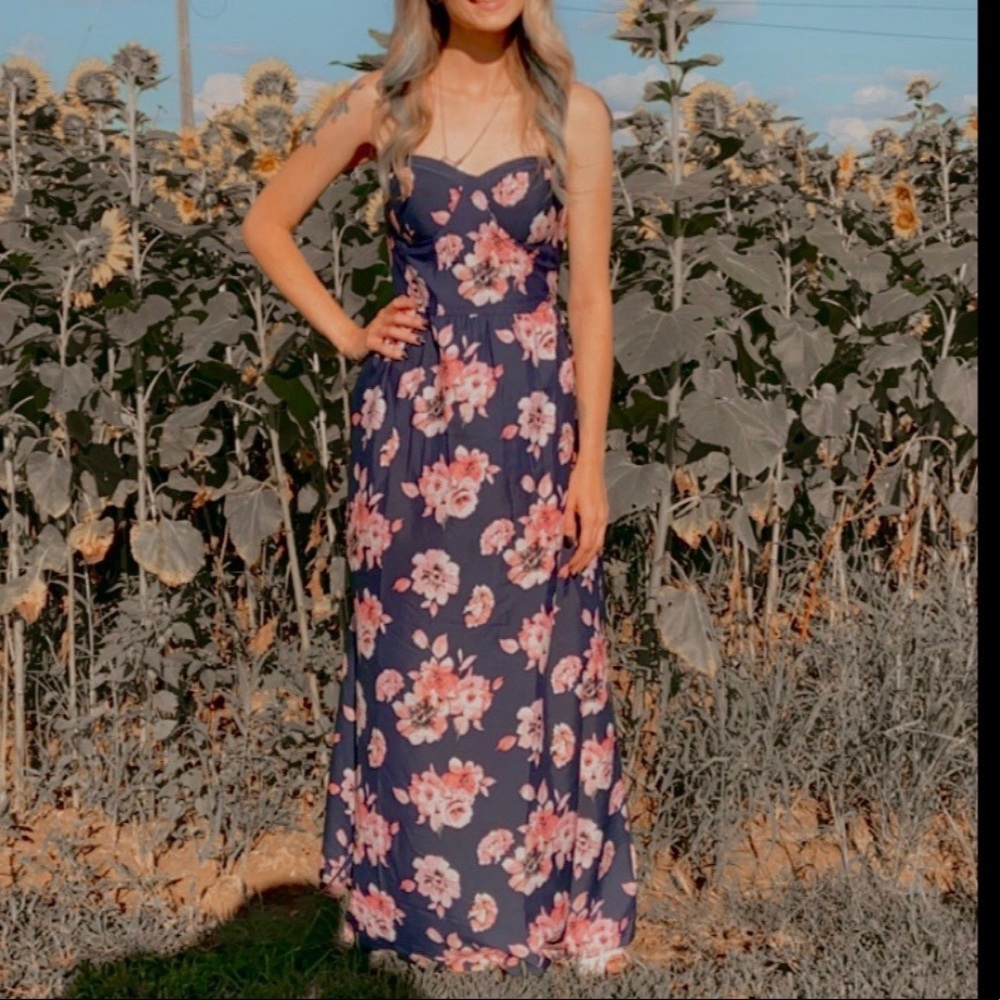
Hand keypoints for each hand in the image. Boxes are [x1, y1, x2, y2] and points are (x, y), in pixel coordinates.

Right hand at [341, 294, 426, 361]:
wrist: (352, 342)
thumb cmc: (377, 334)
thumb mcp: (388, 324)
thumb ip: (402, 320)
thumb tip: (422, 318)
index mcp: (386, 313)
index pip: (396, 303)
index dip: (408, 302)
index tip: (421, 303)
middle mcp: (381, 320)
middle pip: (396, 317)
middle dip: (411, 320)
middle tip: (425, 325)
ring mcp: (374, 331)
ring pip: (391, 331)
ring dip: (406, 335)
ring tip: (419, 340)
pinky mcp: (369, 343)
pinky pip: (381, 347)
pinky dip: (392, 351)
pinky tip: (402, 355)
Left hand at [559, 460, 607, 577]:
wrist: (592, 465)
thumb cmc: (578, 480)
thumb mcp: (569, 502)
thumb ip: (569, 524)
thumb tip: (568, 543)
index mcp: (591, 518)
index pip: (585, 546)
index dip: (577, 560)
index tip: (568, 569)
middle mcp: (601, 519)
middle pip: (594, 548)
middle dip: (583, 562)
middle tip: (573, 572)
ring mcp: (604, 516)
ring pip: (599, 542)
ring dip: (589, 555)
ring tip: (579, 564)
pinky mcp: (604, 512)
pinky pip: (600, 534)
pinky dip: (593, 545)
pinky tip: (586, 548)